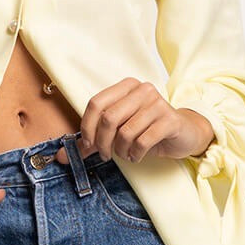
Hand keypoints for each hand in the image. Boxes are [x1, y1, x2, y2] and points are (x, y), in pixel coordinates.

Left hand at [76, 78, 215, 163]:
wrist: (183, 133)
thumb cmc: (147, 131)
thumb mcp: (117, 133)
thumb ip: (90, 142)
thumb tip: (61, 158)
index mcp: (126, 87)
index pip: (96, 103)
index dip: (86, 127)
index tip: (87, 145)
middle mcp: (142, 90)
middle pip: (109, 118)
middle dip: (103, 143)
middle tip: (106, 155)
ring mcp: (158, 103)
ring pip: (126, 131)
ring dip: (121, 150)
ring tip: (125, 154)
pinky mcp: (170, 120)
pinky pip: (143, 140)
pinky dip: (136, 153)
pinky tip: (137, 155)